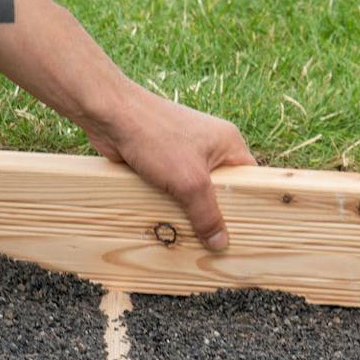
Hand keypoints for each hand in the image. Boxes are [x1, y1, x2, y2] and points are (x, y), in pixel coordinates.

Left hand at [90, 88, 255, 250]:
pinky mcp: (162, 160)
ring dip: (188, 210)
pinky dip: (169, 203)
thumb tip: (220, 243)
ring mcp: (185, 153)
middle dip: (213, 212)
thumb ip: (207, 214)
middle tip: (214, 240)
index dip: (248, 204)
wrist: (110, 116)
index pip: (249, 179)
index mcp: (228, 143)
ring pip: (194, 192)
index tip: (244, 231)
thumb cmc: (156, 137)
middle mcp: (210, 146)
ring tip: (189, 235)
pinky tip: (166, 219)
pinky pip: (174, 189)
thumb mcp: (190, 182)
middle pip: (221, 189)